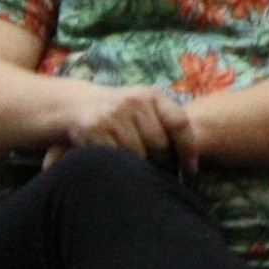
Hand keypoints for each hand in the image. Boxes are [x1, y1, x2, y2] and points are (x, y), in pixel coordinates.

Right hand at [54, 80, 196, 171]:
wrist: (77, 105)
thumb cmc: (121, 114)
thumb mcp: (144, 109)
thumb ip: (166, 125)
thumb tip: (191, 166)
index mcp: (151, 95)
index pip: (179, 123)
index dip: (188, 150)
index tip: (190, 173)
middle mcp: (133, 100)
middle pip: (159, 144)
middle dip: (161, 163)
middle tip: (155, 171)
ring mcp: (112, 114)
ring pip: (137, 155)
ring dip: (137, 167)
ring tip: (133, 168)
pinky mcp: (93, 128)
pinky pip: (115, 159)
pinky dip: (117, 167)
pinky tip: (114, 165)